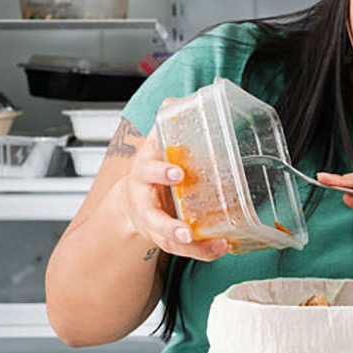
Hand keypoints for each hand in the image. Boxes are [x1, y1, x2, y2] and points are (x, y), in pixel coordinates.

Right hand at [111, 122, 228, 261]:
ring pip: (167, 239)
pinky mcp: (166, 238)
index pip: (147, 170)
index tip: (177, 172)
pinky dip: (202, 251)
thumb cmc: (151, 168)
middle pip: (152, 217)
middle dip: (168, 226)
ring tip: (214, 247)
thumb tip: (175, 100)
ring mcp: (154, 223)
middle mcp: (145, 202)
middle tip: (186, 232)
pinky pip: (183, 249)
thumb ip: (166, 123)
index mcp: (144, 172)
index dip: (161, 171)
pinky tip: (220, 248)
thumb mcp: (155, 145)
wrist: (131, 201)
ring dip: (189, 247)